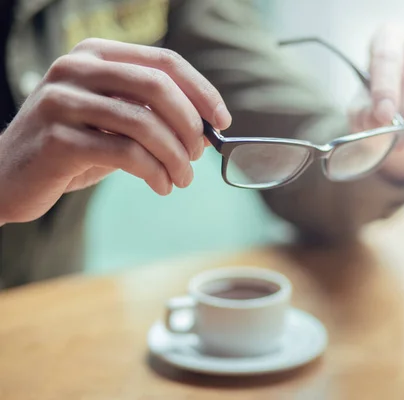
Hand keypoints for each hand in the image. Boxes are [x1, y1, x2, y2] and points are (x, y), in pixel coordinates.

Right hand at [0, 38, 230, 223]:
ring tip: (183, 179)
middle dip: (190, 125)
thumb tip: (209, 128)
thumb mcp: (114, 122)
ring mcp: (63, 101)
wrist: (9, 176)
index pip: (164, 62)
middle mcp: (77, 68)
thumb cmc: (72, 147)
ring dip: (176, 157)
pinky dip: (155, 173)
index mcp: (97, 54)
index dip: (202, 91)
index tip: (223, 121)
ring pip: (145, 123)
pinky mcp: (58, 138)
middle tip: (199, 154)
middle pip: (158, 87)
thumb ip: (153, 116)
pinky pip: (126, 153)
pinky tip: (161, 186)